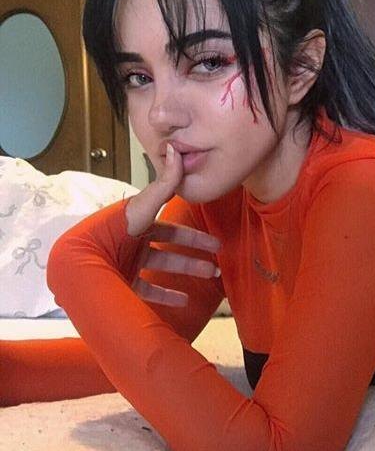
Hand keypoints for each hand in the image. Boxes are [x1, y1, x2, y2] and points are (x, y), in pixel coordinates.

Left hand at [125, 143, 221, 306]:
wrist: (81, 259)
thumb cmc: (112, 231)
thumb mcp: (143, 206)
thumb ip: (164, 184)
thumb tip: (175, 150)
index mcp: (140, 225)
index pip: (173, 231)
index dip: (195, 238)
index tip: (215, 245)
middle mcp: (135, 244)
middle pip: (171, 251)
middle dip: (194, 259)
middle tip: (217, 267)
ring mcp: (129, 264)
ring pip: (163, 270)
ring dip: (186, 274)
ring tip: (207, 280)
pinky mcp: (122, 284)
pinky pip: (148, 291)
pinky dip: (166, 296)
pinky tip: (184, 300)